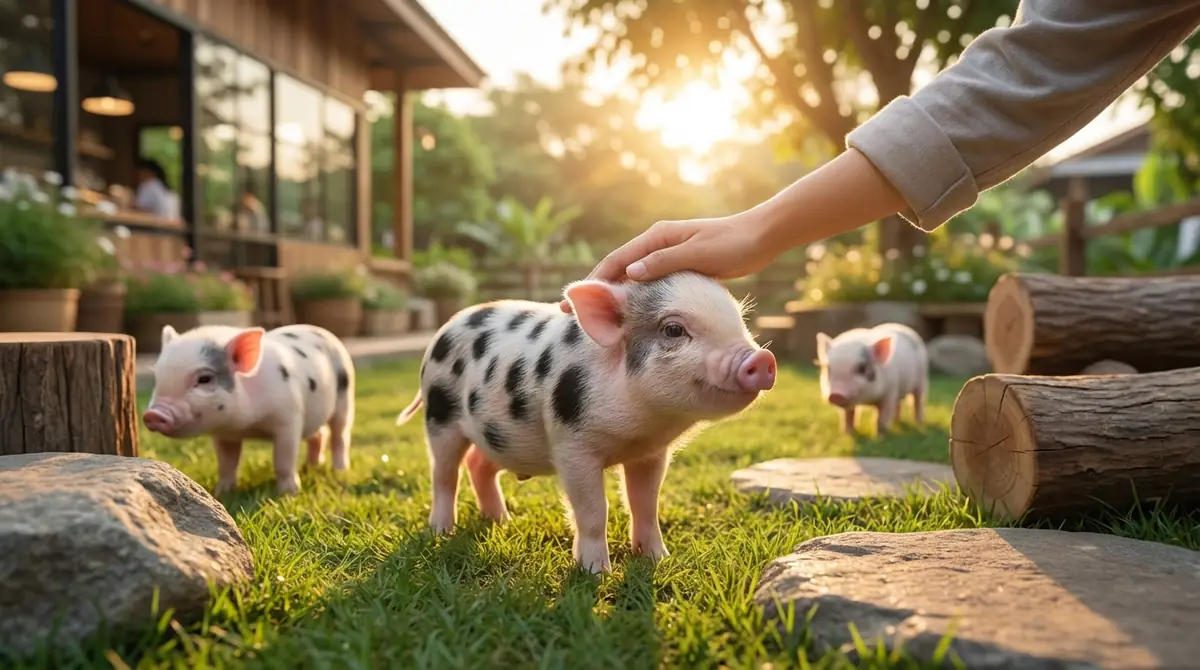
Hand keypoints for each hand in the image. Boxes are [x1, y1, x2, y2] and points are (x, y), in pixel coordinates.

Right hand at [560, 213, 776, 312]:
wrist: (760, 237)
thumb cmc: (732, 245)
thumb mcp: (698, 254)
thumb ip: (664, 263)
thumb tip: (631, 274)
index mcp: (657, 237)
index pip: (616, 261)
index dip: (593, 283)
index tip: (573, 302)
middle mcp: (657, 243)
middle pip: (617, 269)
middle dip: (594, 291)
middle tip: (570, 314)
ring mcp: (667, 253)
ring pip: (630, 277)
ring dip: (611, 295)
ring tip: (592, 317)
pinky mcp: (678, 264)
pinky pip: (647, 281)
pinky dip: (632, 295)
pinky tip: (627, 311)